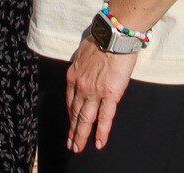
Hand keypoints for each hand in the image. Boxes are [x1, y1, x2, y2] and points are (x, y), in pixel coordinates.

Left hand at [65, 38, 138, 152]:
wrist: (114, 36)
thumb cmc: (102, 40)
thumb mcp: (83, 53)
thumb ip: (83, 66)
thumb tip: (85, 70)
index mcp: (73, 75)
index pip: (70, 100)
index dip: (70, 114)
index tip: (70, 123)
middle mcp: (80, 86)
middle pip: (75, 112)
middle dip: (72, 130)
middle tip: (70, 144)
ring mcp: (94, 92)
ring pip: (85, 118)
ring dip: (81, 135)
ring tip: (78, 148)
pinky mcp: (109, 94)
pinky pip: (104, 117)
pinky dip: (101, 132)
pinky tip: (98, 143)